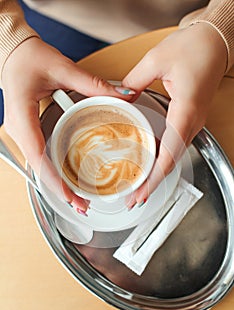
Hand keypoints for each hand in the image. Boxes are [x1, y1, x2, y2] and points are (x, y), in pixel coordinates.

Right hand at [2, 37, 133, 213]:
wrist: (13, 52)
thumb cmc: (28, 58)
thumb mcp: (62, 68)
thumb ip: (92, 84)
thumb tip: (122, 94)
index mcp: (23, 117)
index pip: (38, 156)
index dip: (54, 179)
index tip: (70, 195)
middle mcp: (20, 130)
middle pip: (39, 169)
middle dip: (60, 190)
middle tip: (82, 205)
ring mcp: (22, 133)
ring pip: (39, 167)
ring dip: (57, 184)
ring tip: (78, 198)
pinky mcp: (28, 132)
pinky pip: (40, 158)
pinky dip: (53, 172)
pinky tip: (67, 180)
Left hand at [122, 23, 226, 206]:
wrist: (215, 42)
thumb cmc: (195, 48)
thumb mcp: (156, 60)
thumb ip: (133, 82)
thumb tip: (117, 98)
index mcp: (185, 110)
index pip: (170, 153)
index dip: (155, 177)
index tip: (142, 193)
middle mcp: (192, 122)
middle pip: (172, 161)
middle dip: (153, 183)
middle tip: (134, 198)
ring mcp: (192, 122)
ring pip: (174, 156)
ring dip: (156, 173)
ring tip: (138, 186)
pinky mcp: (189, 119)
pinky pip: (175, 145)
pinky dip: (161, 159)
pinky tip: (147, 164)